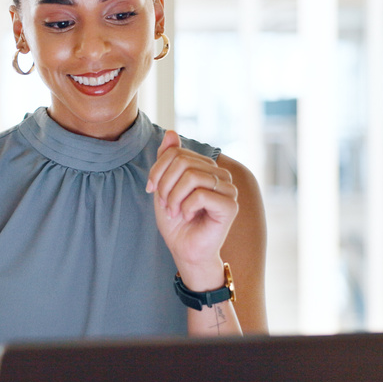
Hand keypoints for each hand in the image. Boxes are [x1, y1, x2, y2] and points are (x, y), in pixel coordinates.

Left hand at [145, 131, 237, 289]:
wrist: (185, 250)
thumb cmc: (176, 221)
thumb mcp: (164, 186)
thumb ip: (168, 160)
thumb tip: (171, 131)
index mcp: (204, 167)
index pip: (176, 152)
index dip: (158, 170)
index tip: (152, 190)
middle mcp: (219, 174)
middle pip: (183, 162)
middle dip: (165, 184)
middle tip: (164, 204)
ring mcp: (228, 188)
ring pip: (192, 176)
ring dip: (174, 197)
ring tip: (174, 211)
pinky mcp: (230, 205)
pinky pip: (201, 194)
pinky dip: (186, 207)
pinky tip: (187, 217)